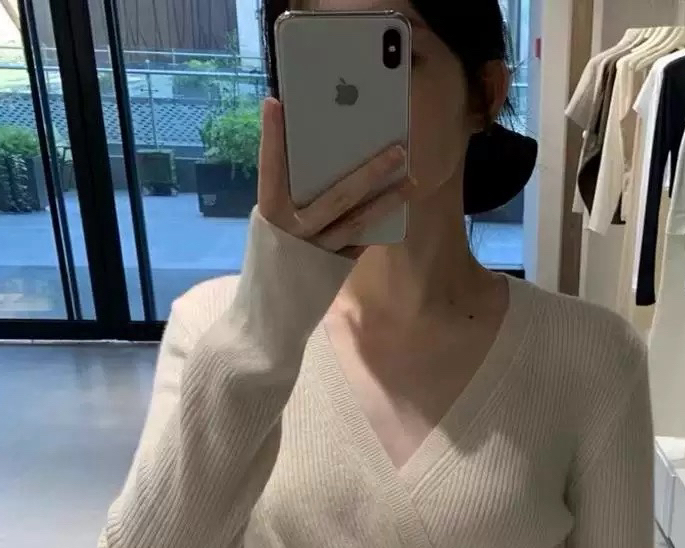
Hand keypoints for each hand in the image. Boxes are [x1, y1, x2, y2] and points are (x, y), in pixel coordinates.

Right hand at [257, 97, 413, 259]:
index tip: (275, 103)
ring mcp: (318, 251)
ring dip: (389, 200)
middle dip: (371, 172)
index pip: (270, 168)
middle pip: (338, 196)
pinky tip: (400, 207)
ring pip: (359, 221)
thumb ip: (287, 191)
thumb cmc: (272, 251)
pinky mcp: (334, 267)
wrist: (271, 307)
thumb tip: (312, 152)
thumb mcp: (270, 219)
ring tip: (413, 180)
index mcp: (271, 212)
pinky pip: (361, 241)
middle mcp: (295, 231)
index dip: (272, 137)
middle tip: (399, 149)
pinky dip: (379, 223)